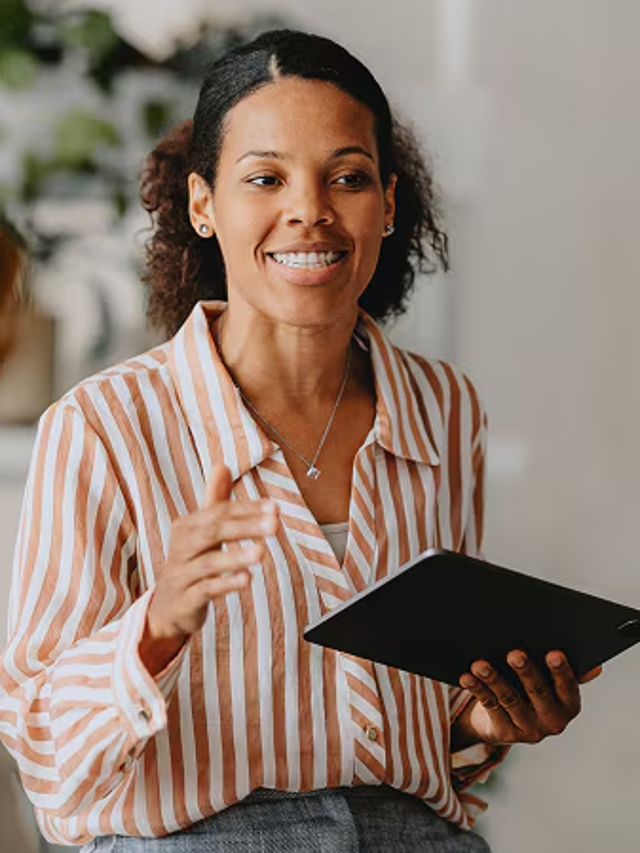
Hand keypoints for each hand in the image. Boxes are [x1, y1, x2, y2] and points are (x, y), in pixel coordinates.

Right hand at [140, 465, 277, 673]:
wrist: (167, 606)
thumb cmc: (191, 561)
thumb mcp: (202, 531)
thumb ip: (215, 500)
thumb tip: (222, 464)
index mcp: (187, 526)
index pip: (219, 512)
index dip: (247, 509)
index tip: (275, 508)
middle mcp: (180, 547)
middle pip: (212, 532)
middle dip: (244, 527)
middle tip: (274, 524)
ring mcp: (181, 574)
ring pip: (208, 562)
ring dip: (235, 557)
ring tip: (262, 552)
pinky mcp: (185, 600)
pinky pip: (205, 590)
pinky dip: (225, 584)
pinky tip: (247, 580)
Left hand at [457, 650, 601, 747]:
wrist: (506, 723)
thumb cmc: (533, 693)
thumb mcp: (554, 685)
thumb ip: (570, 674)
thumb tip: (595, 667)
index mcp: (569, 706)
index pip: (567, 687)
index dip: (561, 671)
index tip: (553, 653)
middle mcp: (552, 721)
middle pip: (537, 692)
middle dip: (525, 671)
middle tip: (514, 653)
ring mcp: (527, 729)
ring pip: (509, 699)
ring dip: (494, 679)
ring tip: (481, 664)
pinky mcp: (503, 731)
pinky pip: (489, 705)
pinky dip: (477, 688)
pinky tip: (468, 676)